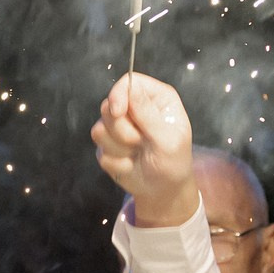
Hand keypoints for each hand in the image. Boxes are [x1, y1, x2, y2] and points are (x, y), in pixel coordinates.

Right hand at [89, 73, 198, 226]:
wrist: (163, 190)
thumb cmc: (173, 161)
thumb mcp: (168, 138)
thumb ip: (148, 114)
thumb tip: (131, 87)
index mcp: (156, 98)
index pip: (129, 82)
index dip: (118, 95)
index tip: (118, 112)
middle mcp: (135, 108)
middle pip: (109, 105)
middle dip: (121, 129)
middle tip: (139, 142)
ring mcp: (119, 127)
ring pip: (99, 129)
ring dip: (119, 147)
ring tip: (137, 153)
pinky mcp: (107, 146)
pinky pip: (100, 150)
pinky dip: (116, 161)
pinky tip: (130, 164)